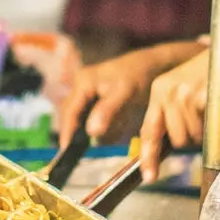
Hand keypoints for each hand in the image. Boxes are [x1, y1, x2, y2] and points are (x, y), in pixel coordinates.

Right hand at [59, 42, 202, 147]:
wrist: (154, 64)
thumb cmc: (139, 75)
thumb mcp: (124, 92)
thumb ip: (107, 111)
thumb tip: (91, 132)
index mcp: (83, 81)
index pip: (69, 111)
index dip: (66, 132)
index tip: (65, 152)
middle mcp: (81, 85)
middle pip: (71, 114)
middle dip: (73, 134)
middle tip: (74, 155)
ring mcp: (88, 90)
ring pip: (81, 116)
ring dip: (85, 131)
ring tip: (90, 148)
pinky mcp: (98, 96)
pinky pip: (92, 115)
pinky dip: (99, 126)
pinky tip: (107, 135)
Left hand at [139, 49, 209, 181]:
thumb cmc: (217, 79)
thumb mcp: (187, 93)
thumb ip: (174, 116)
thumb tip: (166, 148)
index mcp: (159, 90)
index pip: (149, 129)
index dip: (149, 156)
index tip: (149, 176)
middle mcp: (165, 90)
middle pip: (174, 139)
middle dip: (191, 140)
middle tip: (205, 124)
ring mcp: (181, 93)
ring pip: (188, 138)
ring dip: (204, 135)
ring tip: (213, 114)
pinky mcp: (197, 97)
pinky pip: (202, 130)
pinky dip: (213, 129)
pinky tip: (219, 111)